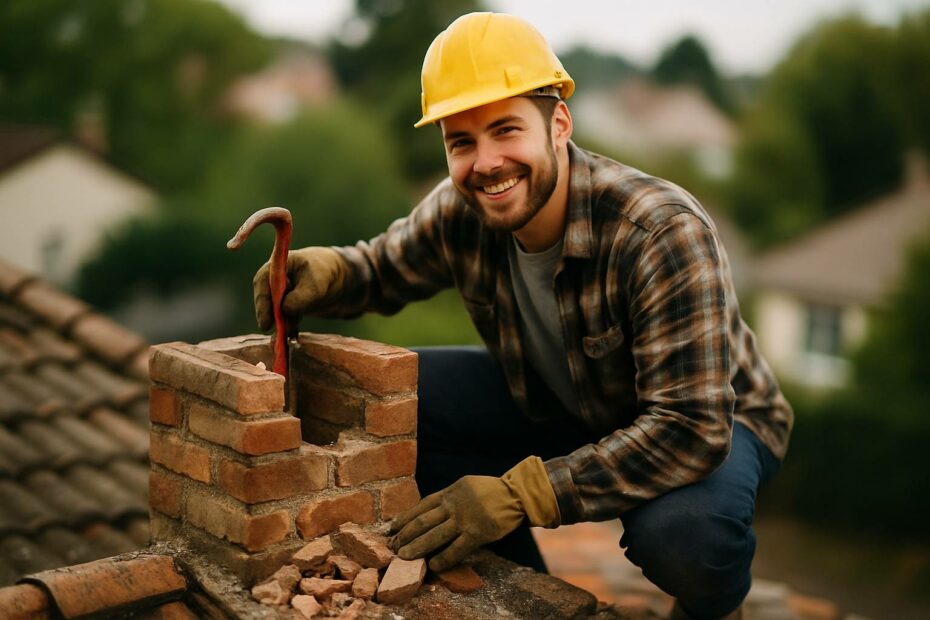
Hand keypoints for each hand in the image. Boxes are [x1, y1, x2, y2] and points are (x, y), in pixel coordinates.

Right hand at [253, 247, 346, 330]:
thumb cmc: (324, 273)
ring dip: (279, 326)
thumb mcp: (316, 284)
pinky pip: (284, 319)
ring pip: (275, 312)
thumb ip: (300, 297)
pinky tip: (292, 339)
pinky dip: (288, 329)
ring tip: (283, 340)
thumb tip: (285, 310)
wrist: (337, 277)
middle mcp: (273, 280)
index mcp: (276, 266)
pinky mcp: (286, 307)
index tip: (266, 323)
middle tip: (276, 335)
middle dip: (270, 318)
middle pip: (266, 300)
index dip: (262, 304)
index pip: (262, 284)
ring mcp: (279, 294)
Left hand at [389, 456, 559, 571]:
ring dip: (417, 546)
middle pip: (423, 521)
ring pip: (434, 535)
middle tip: (392, 546)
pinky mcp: (477, 533)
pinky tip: (433, 565)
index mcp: (450, 492)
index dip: (405, 517)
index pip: (421, 506)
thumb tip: (429, 511)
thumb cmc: (490, 491)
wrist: (517, 494)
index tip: (391, 528)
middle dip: (405, 534)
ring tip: (404, 556)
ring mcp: (465, 519)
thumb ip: (449, 497)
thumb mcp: (466, 486)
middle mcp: (454, 505)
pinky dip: (443, 557)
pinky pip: (456, 548)